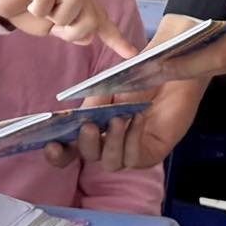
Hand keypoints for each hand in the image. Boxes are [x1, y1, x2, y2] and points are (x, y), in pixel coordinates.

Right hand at [0, 0, 134, 57]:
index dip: (117, 40)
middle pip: (90, 21)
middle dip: (71, 32)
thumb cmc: (28, 9)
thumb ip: (71, 31)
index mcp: (82, 3)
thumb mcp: (52, 26)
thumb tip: (89, 37)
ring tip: (42, 12)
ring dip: (53, 19)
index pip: (103, 23)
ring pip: (71, 10)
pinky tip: (31, 4)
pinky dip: (37, 9)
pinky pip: (47, 0)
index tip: (131, 55)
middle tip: (54, 26)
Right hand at [43, 13, 207, 172]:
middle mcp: (111, 141)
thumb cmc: (143, 71)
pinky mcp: (153, 150)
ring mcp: (132, 148)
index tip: (50, 144)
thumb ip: (95, 102)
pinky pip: (135, 158)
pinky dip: (131, 140)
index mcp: (95, 125)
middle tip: (88, 125)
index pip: (71, 148)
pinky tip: (136, 120)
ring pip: (111, 163)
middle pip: (88, 157)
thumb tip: (79, 118)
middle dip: (85, 144)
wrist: (175, 62)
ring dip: (110, 142)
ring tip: (118, 119)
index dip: (59, 152)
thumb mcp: (112, 83)